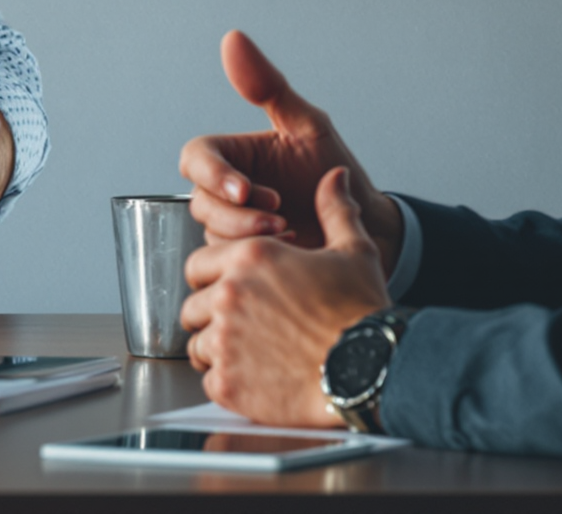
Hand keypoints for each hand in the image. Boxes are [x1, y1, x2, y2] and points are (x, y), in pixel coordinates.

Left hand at [178, 168, 390, 429]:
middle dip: (210, 314)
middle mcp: (229, 294)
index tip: (231, 290)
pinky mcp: (227, 382)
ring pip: (197, 344)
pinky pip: (208, 380)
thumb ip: (336, 210)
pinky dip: (227, 381)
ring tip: (248, 355)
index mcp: (251, 257)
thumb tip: (335, 178)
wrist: (370, 370)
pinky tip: (254, 379)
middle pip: (192, 304)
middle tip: (238, 325)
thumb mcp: (353, 251)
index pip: (200, 264)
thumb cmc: (361, 314)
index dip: (214, 278)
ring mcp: (224, 339)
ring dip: (217, 349)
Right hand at [179, 31, 400, 268]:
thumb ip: (269, 86)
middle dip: (235, 214)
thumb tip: (233, 38)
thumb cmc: (336, 173)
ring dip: (246, 237)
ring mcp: (233, 227)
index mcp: (234, 155)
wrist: (364, 227)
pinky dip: (254, 259)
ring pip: (210, 234)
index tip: (245, 189)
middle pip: (199, 200)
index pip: (196, 157)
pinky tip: (288, 252)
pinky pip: (226, 262)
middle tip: (278, 216)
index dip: (213, 173)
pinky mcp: (243, 259)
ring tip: (289, 233)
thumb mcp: (308, 126)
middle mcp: (227, 190)